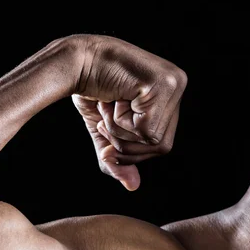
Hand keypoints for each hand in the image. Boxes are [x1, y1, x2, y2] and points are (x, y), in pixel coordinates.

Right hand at [69, 35, 186, 189]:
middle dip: (125, 142)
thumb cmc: (89, 89)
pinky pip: (146, 129)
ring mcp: (173, 83)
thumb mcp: (104, 132)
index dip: (129, 148)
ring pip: (153, 140)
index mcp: (168, 94)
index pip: (160, 144)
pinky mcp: (163, 84)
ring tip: (109, 104)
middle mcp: (177, 85)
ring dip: (120, 130)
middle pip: (161, 146)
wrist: (72, 62)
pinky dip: (121, 121)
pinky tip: (113, 98)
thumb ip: (118, 159)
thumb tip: (133, 187)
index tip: (104, 127)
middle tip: (105, 117)